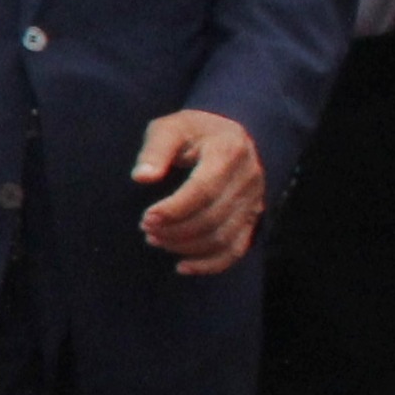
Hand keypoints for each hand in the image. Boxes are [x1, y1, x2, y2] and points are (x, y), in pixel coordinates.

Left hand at [134, 108, 264, 274]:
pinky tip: (182, 267)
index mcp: (228, 152)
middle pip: (213, 217)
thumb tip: (141, 177)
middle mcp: (247, 179)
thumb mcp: (170, 128)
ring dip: (185, 246)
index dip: (175, 209)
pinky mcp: (252, 218)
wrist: (230, 133)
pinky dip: (210, 264)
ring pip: (222, 237)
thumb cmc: (193, 131)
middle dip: (175, 230)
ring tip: (155, 240)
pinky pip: (236, 249)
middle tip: (146, 229)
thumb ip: (155, 150)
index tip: (147, 218)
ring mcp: (253, 201)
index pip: (204, 190)